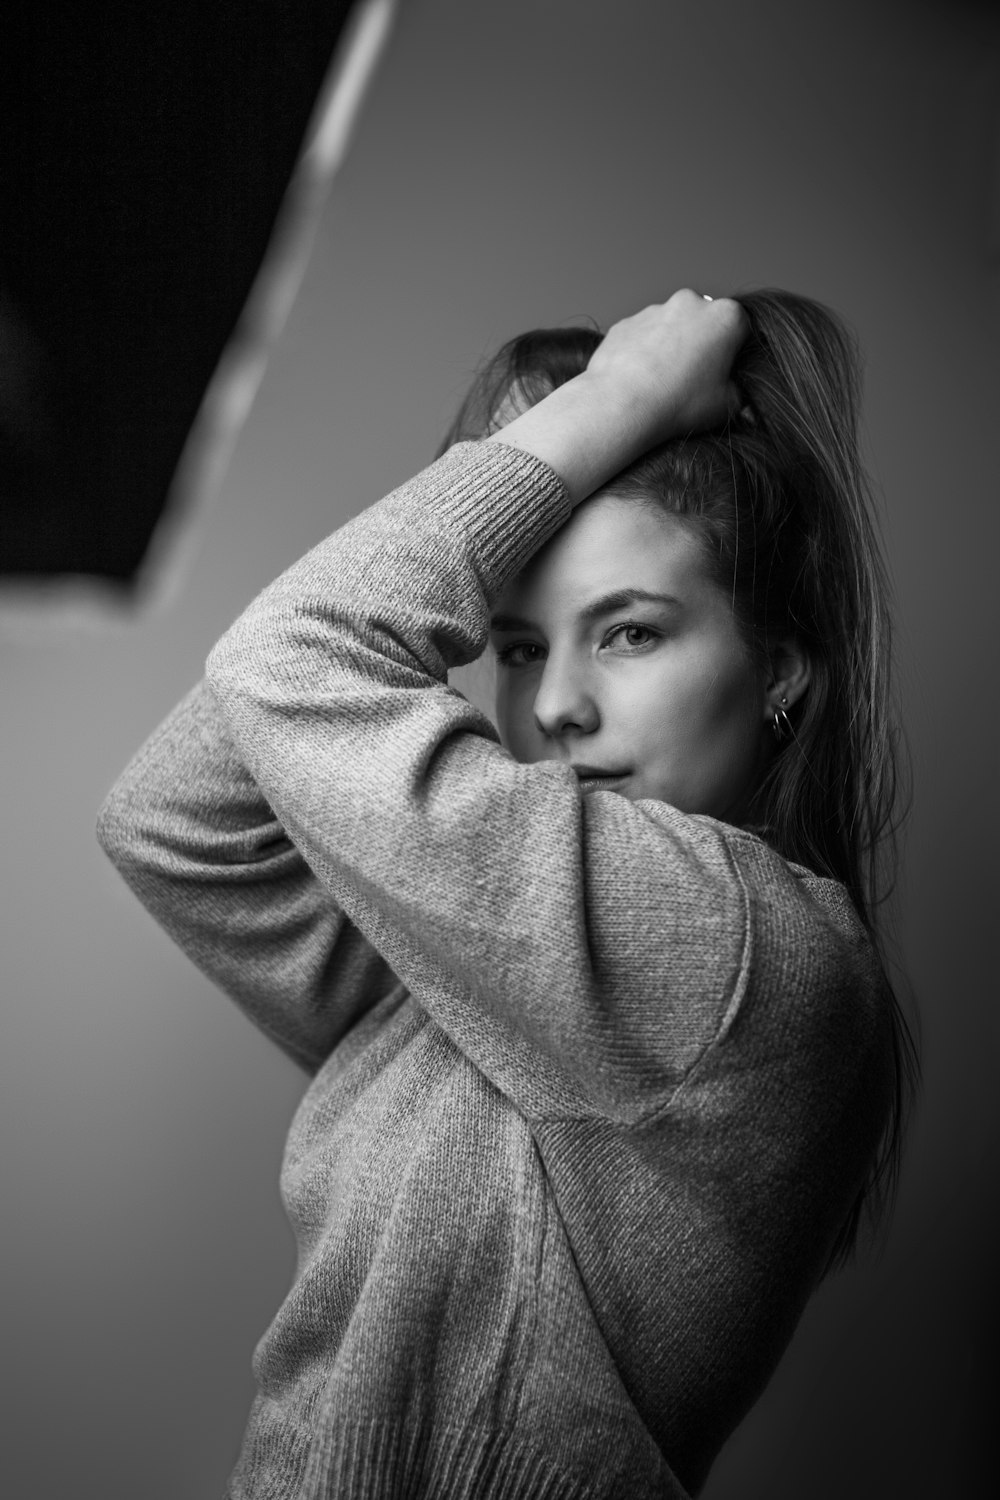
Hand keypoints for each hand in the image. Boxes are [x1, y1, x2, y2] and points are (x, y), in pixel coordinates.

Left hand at [585, 290, 746, 445]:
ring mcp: (655, 310)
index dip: (735, 354)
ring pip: (671, 328)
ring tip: (664, 385)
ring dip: (672, 349)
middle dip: (702, 346)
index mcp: (725, 316)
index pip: (742, 329)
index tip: (726, 375)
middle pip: (704, 323)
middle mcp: (690, 302)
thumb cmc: (678, 404)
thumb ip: (739, 393)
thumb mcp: (727, 405)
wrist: (621, 406)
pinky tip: (641, 381)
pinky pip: (642, 337)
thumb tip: (736, 392)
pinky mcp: (627, 323)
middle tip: (695, 381)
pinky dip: (644, 354)